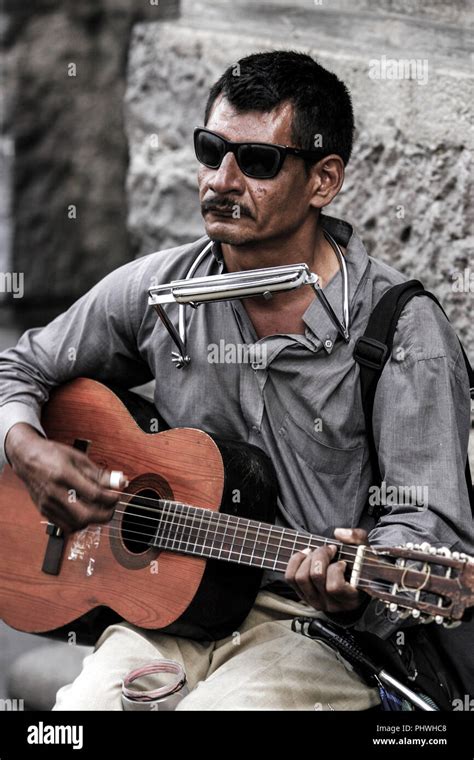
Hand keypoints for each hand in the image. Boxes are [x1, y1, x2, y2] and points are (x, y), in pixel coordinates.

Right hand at [5, 423, 124, 531]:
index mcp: (64, 474)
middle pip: (84, 515)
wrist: (27, 458)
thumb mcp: (78, 457)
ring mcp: (47, 504)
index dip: (110, 498)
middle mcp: (54, 492)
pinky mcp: (44, 510)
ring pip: (75, 524)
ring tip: (99, 510)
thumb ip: (98, 473)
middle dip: (103, 515)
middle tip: (111, 508)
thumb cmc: (52, 455)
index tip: (116, 496)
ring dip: (92, 520)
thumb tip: (118, 482)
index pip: (93, 494)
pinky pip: (65, 525)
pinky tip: (84, 513)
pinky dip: (78, 523)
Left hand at [285, 527, 368, 613]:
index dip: (336, 569)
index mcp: (349, 599)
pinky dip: (295, 561)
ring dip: (307, 559)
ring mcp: (315, 601)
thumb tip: (338, 533)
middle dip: (321, 556)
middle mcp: (331, 604)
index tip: (343, 561)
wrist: (352, 581)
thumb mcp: (365, 552)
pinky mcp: (303, 596)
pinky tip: (306, 554)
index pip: (335, 587)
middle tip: (330, 550)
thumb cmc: (359, 567)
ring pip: (301, 578)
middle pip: (316, 577)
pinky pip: (290, 578)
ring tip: (316, 552)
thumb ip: (357, 538)